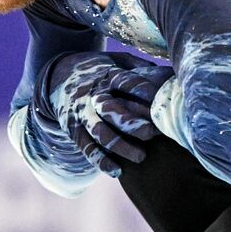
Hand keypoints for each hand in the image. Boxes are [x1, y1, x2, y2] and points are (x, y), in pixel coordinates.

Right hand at [32, 52, 173, 175]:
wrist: (59, 77)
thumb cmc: (100, 71)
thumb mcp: (117, 60)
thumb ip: (141, 67)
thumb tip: (171, 72)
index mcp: (108, 76)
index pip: (126, 83)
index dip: (143, 91)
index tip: (160, 103)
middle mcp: (93, 95)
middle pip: (111, 109)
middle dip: (131, 123)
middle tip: (151, 134)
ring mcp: (82, 114)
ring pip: (99, 132)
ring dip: (119, 146)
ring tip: (141, 157)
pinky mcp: (74, 130)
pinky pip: (85, 147)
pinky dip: (100, 161)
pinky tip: (117, 171)